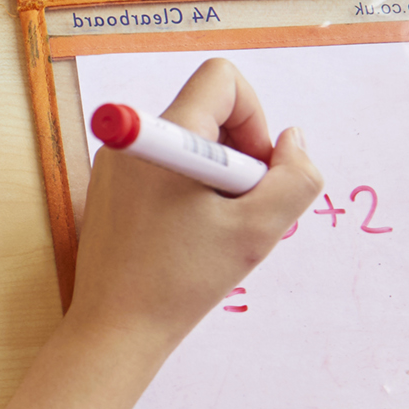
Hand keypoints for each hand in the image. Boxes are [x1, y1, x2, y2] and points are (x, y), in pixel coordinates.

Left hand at [64, 58, 322, 352]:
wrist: (115, 329)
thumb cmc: (180, 282)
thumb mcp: (258, 230)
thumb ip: (295, 177)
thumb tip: (292, 141)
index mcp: (164, 136)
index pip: (222, 79)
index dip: (254, 119)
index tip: (252, 173)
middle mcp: (134, 140)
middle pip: (209, 113)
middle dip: (240, 156)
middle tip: (238, 211)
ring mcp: (118, 165)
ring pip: (192, 146)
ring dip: (219, 181)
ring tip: (213, 231)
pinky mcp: (113, 190)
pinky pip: (169, 170)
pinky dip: (194, 195)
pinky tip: (189, 240)